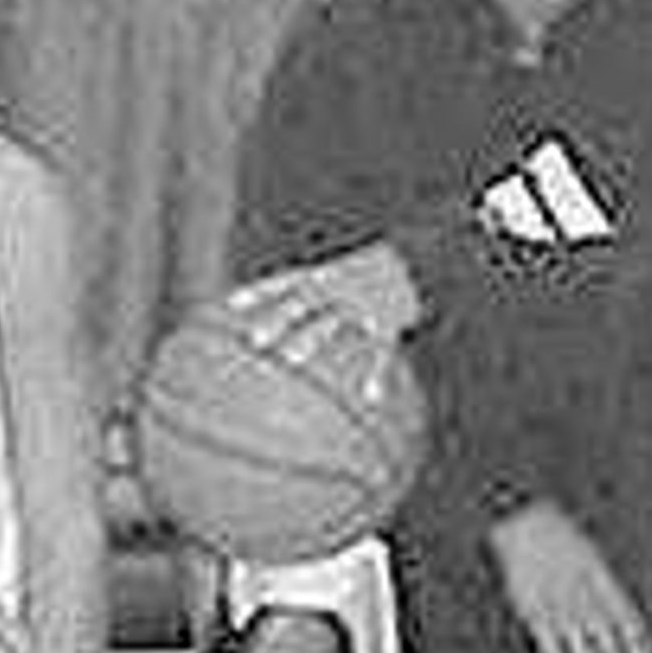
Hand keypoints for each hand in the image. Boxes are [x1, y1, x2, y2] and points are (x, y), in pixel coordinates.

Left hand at [224, 242, 423, 354]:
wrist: (422, 254)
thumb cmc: (375, 273)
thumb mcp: (343, 276)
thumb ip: (317, 293)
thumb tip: (295, 316)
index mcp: (322, 277)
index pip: (283, 283)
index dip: (257, 293)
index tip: (229, 305)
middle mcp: (337, 289)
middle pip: (299, 303)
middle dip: (277, 321)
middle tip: (255, 341)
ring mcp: (360, 305)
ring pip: (331, 324)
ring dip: (310, 341)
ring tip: (292, 362)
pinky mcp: (388, 321)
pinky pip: (381, 352)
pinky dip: (376, 374)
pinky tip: (370, 398)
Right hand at [484, 502, 651, 652]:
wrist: (523, 520)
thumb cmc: (554, 538)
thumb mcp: (589, 558)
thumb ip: (601, 588)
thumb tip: (609, 617)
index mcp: (606, 588)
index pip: (632, 634)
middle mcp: (589, 603)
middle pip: (610, 652)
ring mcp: (563, 611)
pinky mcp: (536, 615)